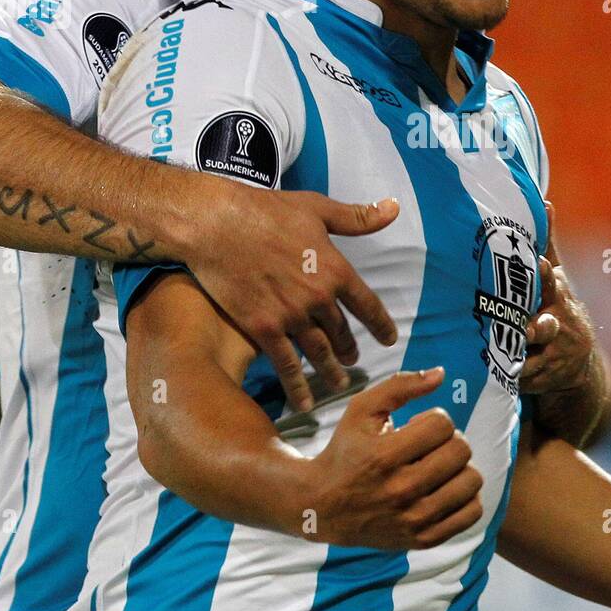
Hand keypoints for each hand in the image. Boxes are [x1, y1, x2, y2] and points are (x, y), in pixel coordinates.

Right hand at [190, 184, 399, 414]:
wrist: (217, 223)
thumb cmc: (266, 210)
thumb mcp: (318, 208)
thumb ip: (358, 217)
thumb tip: (393, 208)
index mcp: (336, 269)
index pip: (368, 305)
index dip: (381, 325)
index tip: (389, 339)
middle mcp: (318, 297)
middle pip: (342, 332)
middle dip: (350, 349)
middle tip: (353, 361)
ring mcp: (291, 316)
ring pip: (319, 352)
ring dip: (331, 371)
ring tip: (338, 384)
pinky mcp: (263, 327)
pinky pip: (286, 364)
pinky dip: (298, 386)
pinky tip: (305, 402)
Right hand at [303, 368, 482, 550]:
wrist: (323, 507)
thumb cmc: (346, 451)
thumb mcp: (362, 410)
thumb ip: (400, 386)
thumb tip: (441, 373)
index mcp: (384, 456)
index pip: (443, 425)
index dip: (434, 418)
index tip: (417, 426)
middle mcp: (401, 490)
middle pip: (461, 450)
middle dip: (449, 440)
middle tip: (429, 446)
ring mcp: (414, 519)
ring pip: (471, 480)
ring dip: (459, 468)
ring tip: (438, 467)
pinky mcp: (424, 539)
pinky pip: (472, 512)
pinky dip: (465, 496)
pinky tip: (444, 488)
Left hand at [520, 202, 595, 396]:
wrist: (577, 363)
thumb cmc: (557, 308)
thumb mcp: (556, 278)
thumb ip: (547, 245)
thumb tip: (544, 201)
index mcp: (558, 297)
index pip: (552, 284)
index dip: (546, 277)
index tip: (540, 265)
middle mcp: (559, 325)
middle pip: (547, 325)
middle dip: (539, 326)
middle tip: (527, 326)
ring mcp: (554, 355)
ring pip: (534, 357)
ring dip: (522, 357)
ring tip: (506, 355)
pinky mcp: (542, 378)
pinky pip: (523, 378)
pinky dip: (512, 378)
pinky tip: (497, 377)